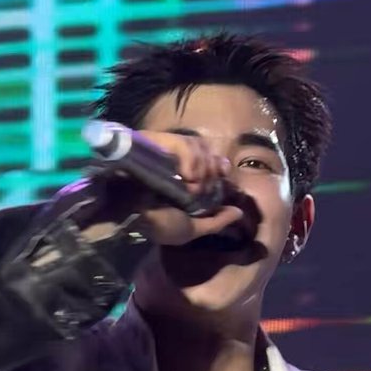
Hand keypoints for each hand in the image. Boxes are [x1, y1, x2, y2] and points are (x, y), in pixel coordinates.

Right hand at [98, 131, 246, 247]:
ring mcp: (165, 151)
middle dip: (211, 169)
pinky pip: (183, 142)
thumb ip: (216, 222)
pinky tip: (186, 173)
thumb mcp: (192, 229)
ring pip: (197, 144)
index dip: (219, 165)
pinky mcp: (155, 141)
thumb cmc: (159, 225)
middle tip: (202, 185)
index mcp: (184, 180)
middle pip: (206, 150)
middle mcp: (175, 162)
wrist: (132, 215)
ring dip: (201, 167)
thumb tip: (238, 213)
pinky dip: (190, 157)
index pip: (209, 161)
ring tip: (191, 184)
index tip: (224, 171)